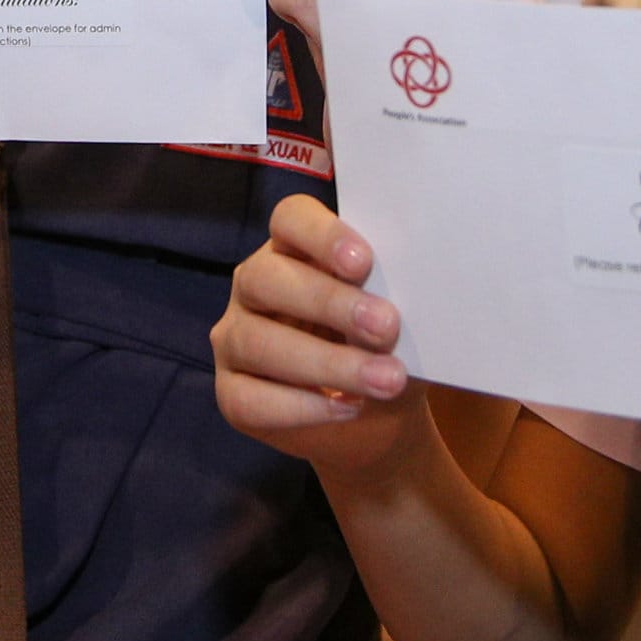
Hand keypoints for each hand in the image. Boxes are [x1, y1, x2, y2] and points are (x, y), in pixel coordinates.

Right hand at [211, 195, 437, 484]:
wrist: (381, 421)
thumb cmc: (386, 351)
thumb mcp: (398, 321)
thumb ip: (390, 299)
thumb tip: (410, 292)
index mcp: (294, 250)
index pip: (290, 219)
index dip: (322, 235)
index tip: (363, 262)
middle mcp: (254, 287)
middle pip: (266, 277)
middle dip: (327, 302)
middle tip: (385, 327)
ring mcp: (234, 339)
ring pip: (256, 341)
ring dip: (326, 363)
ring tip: (385, 380)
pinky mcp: (230, 393)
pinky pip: (251, 399)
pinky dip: (304, 407)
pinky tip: (348, 409)